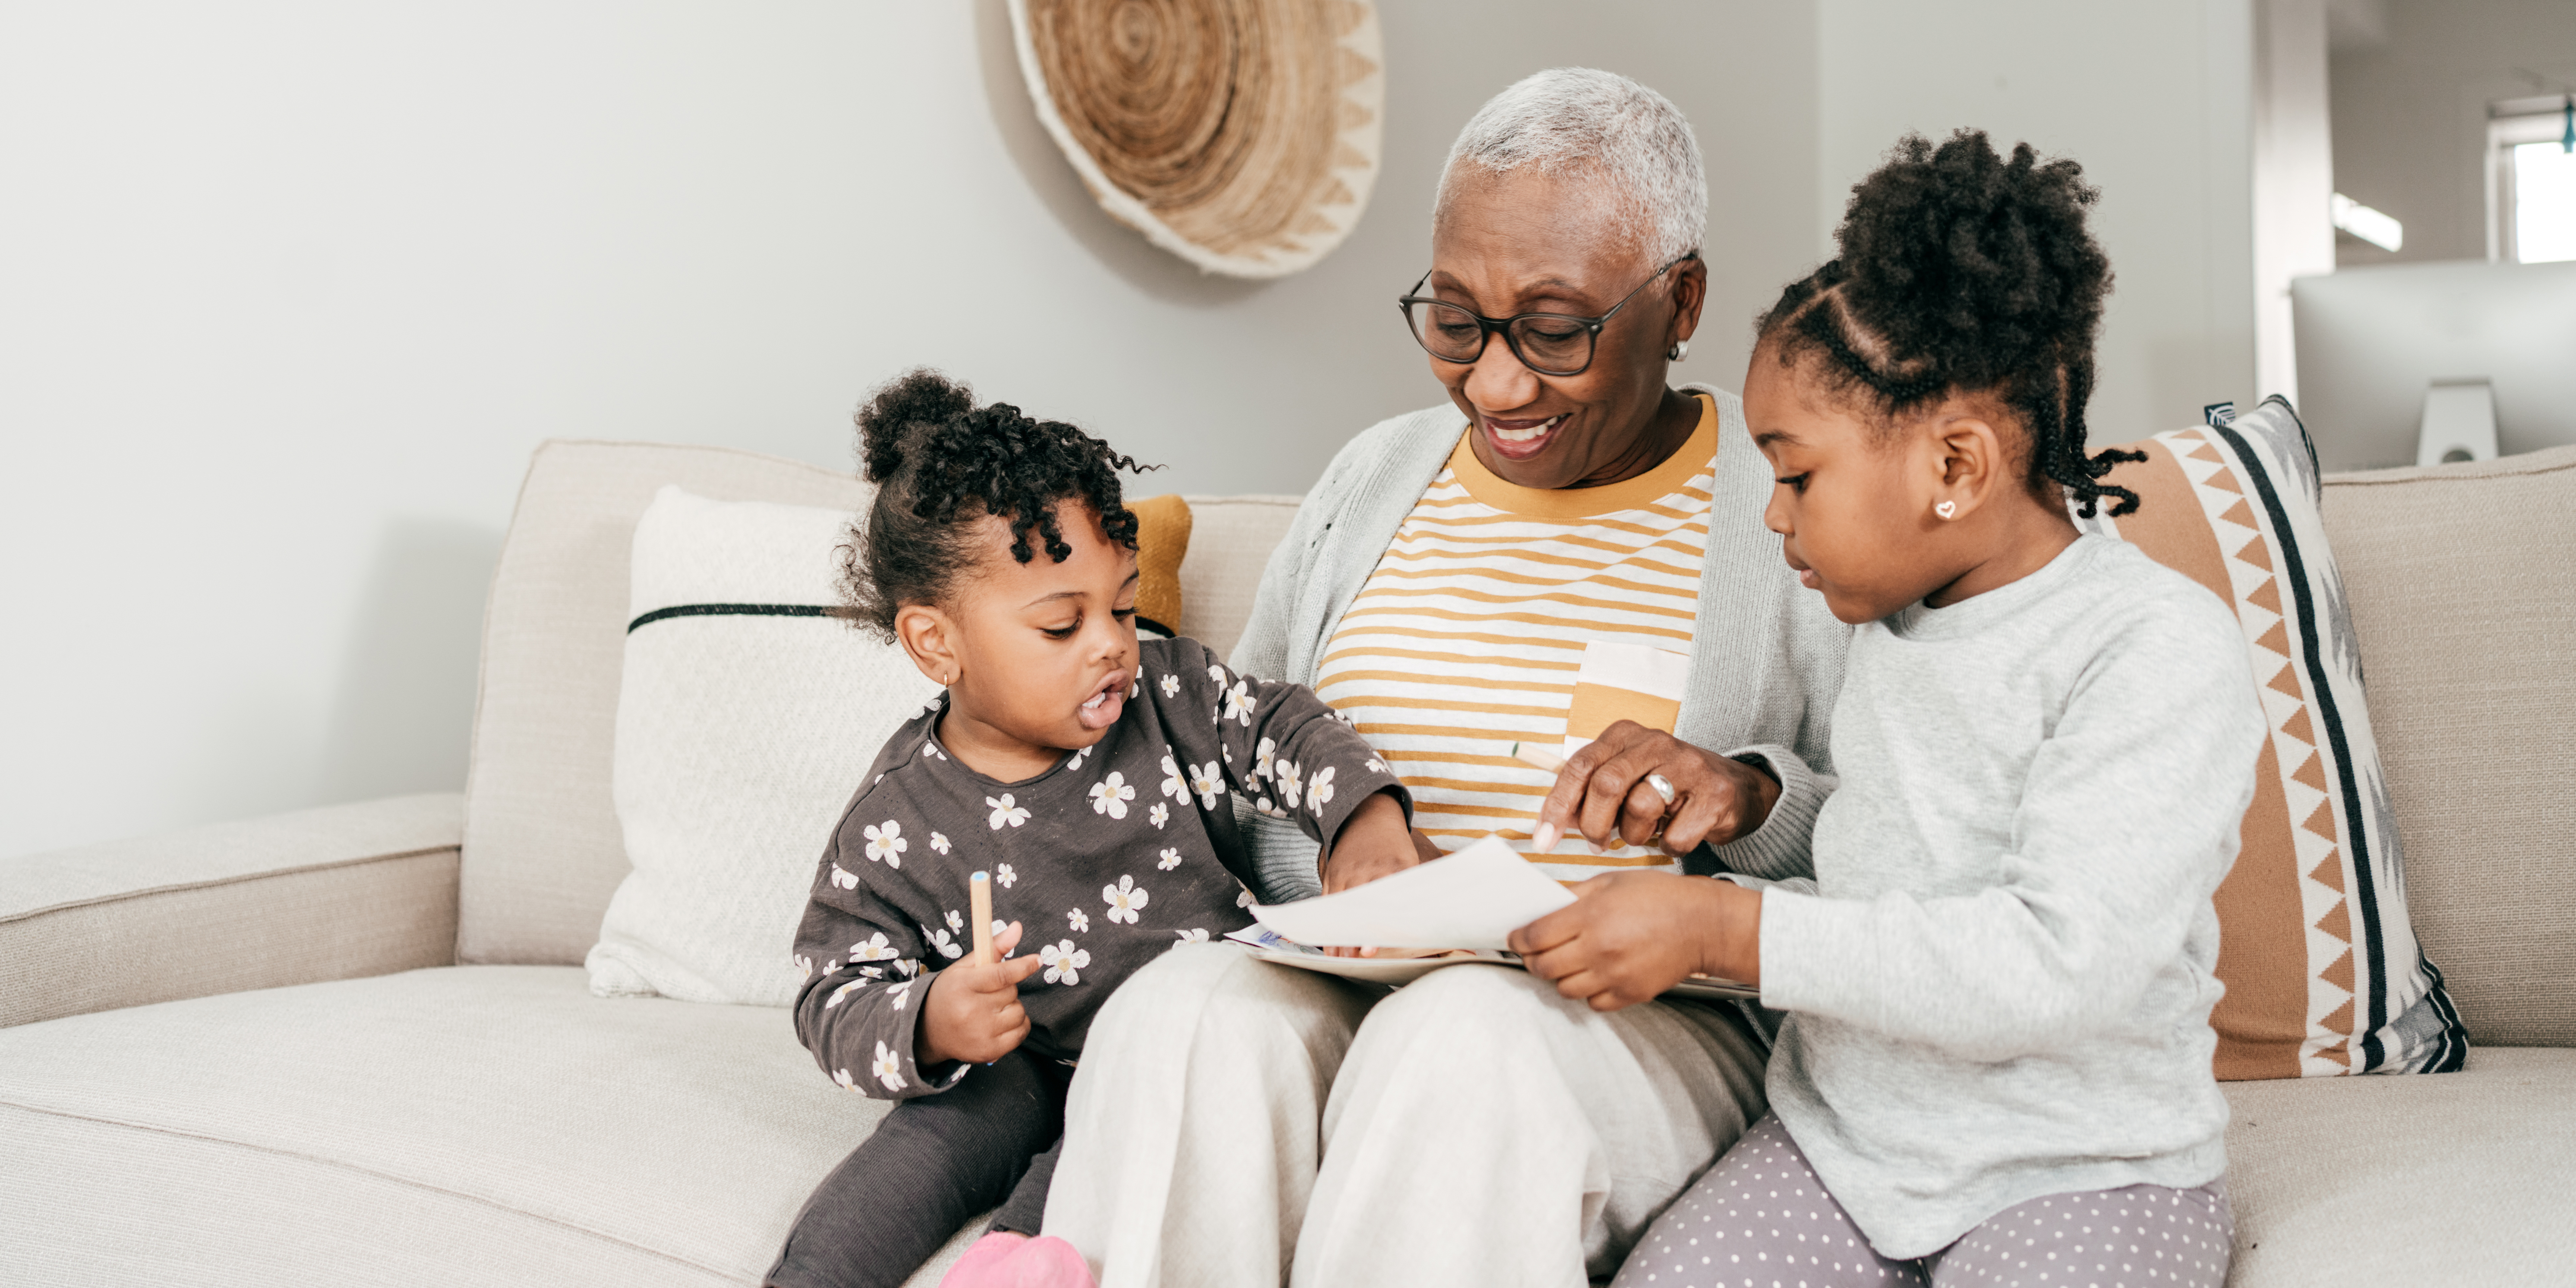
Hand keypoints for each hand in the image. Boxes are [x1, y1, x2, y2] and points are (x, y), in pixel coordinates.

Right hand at [918, 921, 1045, 1064]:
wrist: (928, 1031)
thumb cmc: (950, 993)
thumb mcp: (965, 968)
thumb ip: (993, 947)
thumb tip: (1018, 927)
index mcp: (962, 985)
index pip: (1001, 975)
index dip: (1022, 966)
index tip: (1037, 960)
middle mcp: (970, 1011)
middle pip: (1011, 993)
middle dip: (1006, 990)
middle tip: (987, 994)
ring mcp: (980, 1034)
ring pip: (1019, 1012)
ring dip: (1012, 1008)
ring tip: (991, 1009)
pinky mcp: (989, 1052)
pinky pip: (1021, 1033)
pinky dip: (1018, 1025)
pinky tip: (1000, 1023)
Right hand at [1317, 790, 1425, 957]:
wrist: (1365, 816)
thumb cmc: (1394, 846)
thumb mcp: (1410, 860)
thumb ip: (1412, 889)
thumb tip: (1426, 923)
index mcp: (1395, 865)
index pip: (1391, 899)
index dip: (1387, 921)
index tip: (1385, 938)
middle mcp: (1368, 868)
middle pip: (1364, 907)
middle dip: (1360, 931)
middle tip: (1362, 955)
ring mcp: (1347, 871)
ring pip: (1342, 909)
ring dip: (1341, 934)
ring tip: (1343, 959)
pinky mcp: (1332, 873)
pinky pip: (1328, 903)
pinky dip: (1328, 924)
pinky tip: (1331, 943)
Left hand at [1507, 872, 1760, 1010]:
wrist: (1703, 924)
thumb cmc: (1659, 898)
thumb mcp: (1610, 881)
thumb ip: (1573, 895)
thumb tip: (1542, 905)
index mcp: (1590, 916)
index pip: (1535, 936)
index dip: (1518, 938)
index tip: (1516, 938)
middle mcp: (1598, 949)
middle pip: (1543, 967)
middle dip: (1532, 959)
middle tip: (1535, 951)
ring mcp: (1614, 976)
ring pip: (1564, 989)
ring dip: (1559, 976)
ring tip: (1567, 962)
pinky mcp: (1629, 995)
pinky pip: (1592, 1003)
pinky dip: (1587, 992)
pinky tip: (1594, 975)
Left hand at [1531, 722, 1779, 857]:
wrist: (1733, 789)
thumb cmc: (1666, 787)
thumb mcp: (1626, 778)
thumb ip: (1590, 793)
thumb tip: (1555, 822)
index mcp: (1626, 734)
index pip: (1579, 765)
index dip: (1557, 805)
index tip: (1543, 840)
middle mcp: (1656, 742)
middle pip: (1606, 785)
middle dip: (1593, 825)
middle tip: (1597, 844)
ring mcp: (1688, 766)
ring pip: (1639, 810)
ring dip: (1634, 836)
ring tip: (1645, 832)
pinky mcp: (1714, 795)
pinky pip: (1674, 836)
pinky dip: (1668, 847)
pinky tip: (1675, 834)